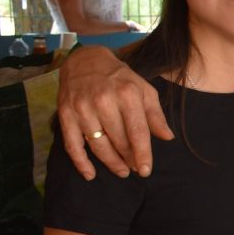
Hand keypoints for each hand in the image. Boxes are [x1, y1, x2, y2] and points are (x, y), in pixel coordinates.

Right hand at [56, 45, 171, 179]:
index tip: (146, 170)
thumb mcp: (143, 89)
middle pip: (119, 141)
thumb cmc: (119, 78)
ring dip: (111, 162)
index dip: (142, 154)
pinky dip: (80, 162)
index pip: (137, 132)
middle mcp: (104, 101)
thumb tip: (167, 137)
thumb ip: (155, 114)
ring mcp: (82, 108)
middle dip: (128, 159)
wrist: (84, 60)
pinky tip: (90, 174)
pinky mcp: (65, 114)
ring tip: (121, 171)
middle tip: (134, 168)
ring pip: (98, 145)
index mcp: (127, 94)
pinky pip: (72, 144)